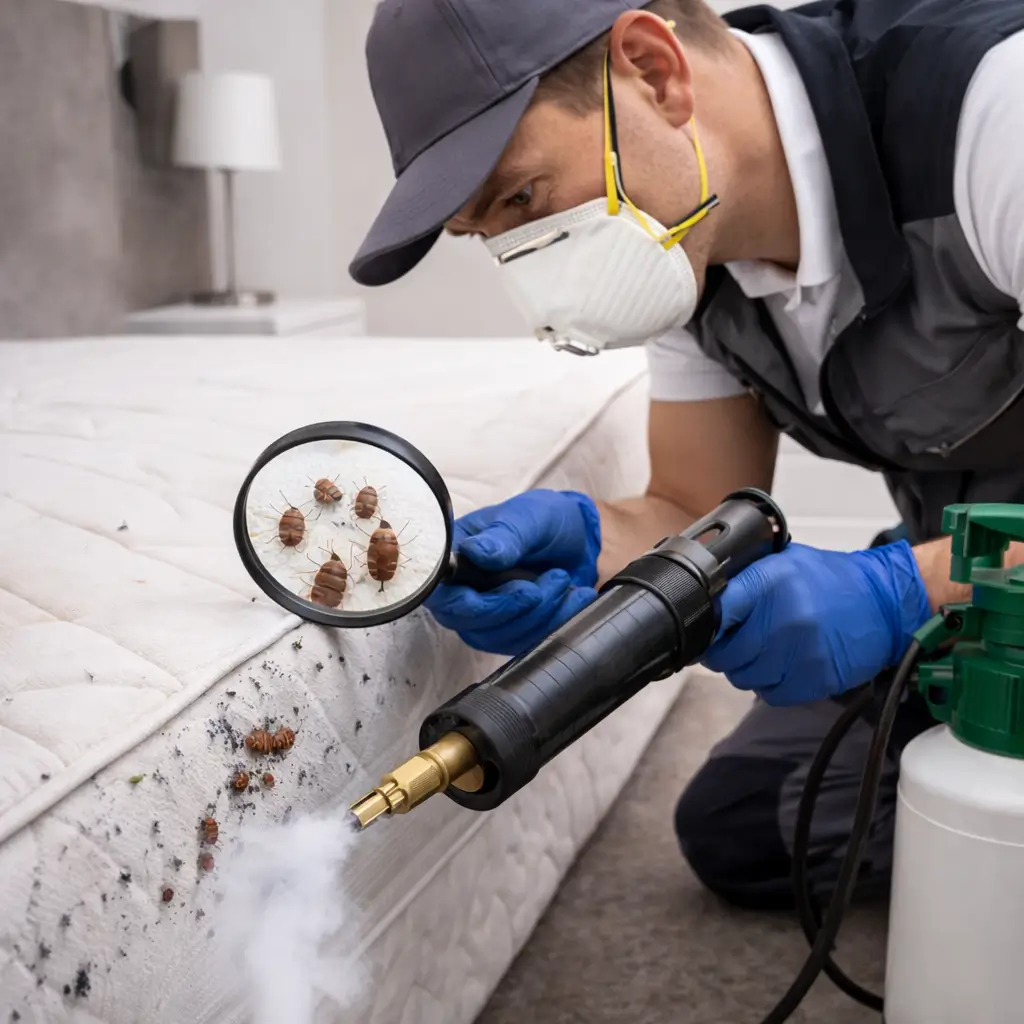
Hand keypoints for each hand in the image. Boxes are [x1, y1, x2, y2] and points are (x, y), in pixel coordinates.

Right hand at [423, 489, 600, 655]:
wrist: (577, 538)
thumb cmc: (543, 520)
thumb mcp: (527, 518)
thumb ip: (503, 536)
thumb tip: (476, 553)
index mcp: (453, 556)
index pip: (441, 593)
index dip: (471, 602)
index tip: (521, 589)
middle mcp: (460, 589)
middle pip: (467, 621)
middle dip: (516, 606)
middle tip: (556, 577)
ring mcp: (483, 615)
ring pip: (498, 636)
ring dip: (541, 612)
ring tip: (564, 578)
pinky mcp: (508, 631)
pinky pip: (525, 642)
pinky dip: (556, 621)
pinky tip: (577, 597)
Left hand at [701, 541, 931, 705]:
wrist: (886, 604)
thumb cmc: (832, 581)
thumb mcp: (784, 561)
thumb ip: (746, 578)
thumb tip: (707, 596)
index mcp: (770, 582)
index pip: (717, 612)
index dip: (706, 625)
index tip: (704, 629)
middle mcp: (783, 618)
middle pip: (725, 654)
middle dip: (722, 652)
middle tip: (731, 644)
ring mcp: (799, 653)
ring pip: (744, 677)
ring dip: (745, 669)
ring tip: (761, 652)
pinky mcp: (814, 680)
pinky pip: (770, 694)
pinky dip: (770, 684)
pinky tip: (781, 666)